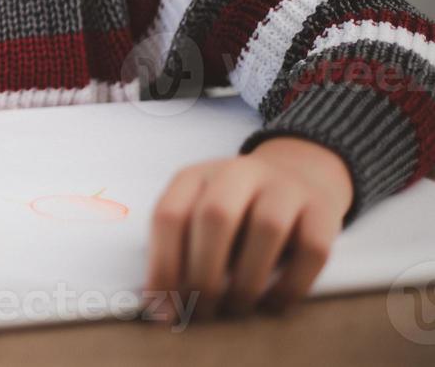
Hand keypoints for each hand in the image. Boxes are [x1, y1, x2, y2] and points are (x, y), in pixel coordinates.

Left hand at [141, 135, 353, 324]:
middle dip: (204, 273)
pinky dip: (290, 285)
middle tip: (202, 312)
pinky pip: (311, 250)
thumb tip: (160, 307)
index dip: (163, 265)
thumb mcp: (198, 219)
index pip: (169, 214)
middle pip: (216, 216)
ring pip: (266, 228)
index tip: (163, 310)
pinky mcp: (323, 209)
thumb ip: (179, 253)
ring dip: (247, 280)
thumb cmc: (235, 214)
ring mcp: (284, 186)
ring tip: (235, 309)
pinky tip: (273, 305)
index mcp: (196, 176)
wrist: (297, 178)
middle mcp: (238, 172)